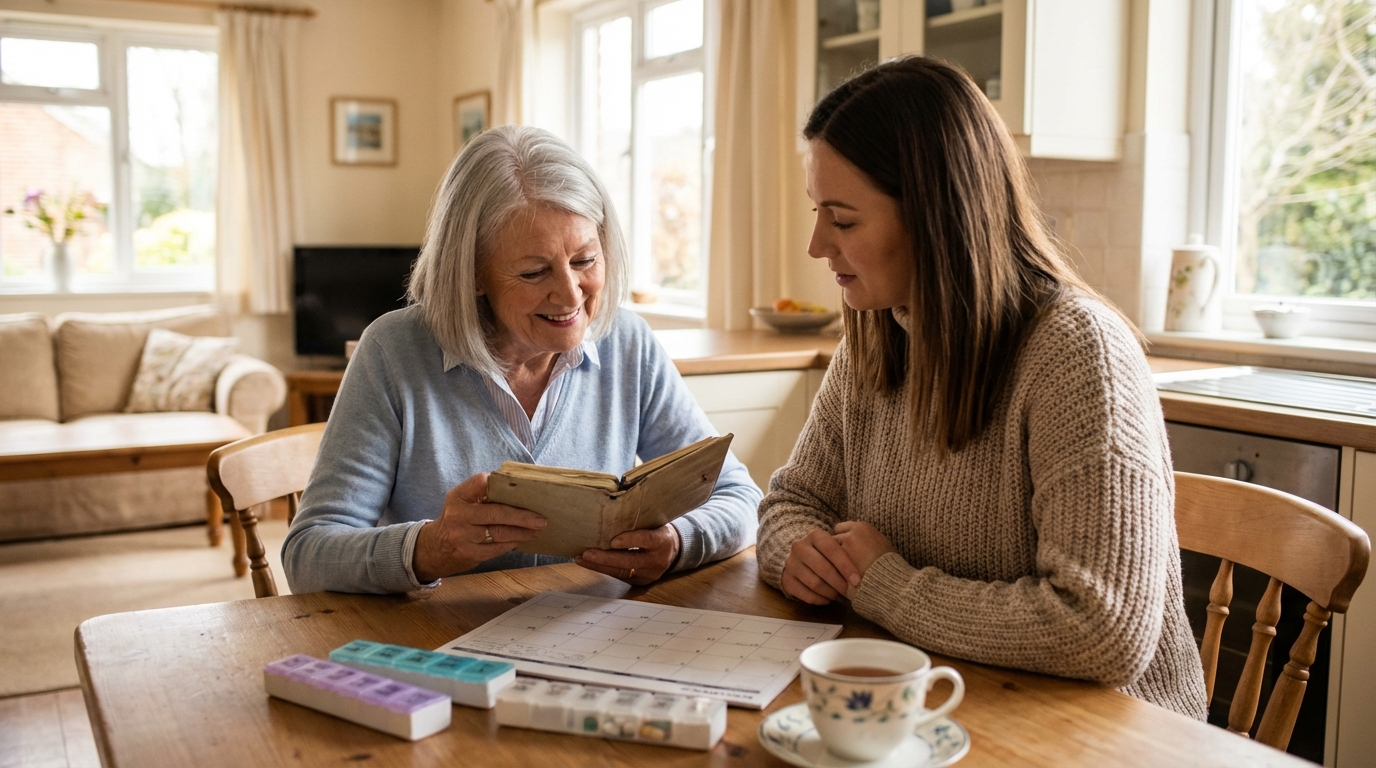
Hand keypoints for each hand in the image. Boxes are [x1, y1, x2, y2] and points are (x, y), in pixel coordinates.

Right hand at [412, 473, 547, 582]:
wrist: (432, 549)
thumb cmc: (456, 520)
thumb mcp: (461, 502)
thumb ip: (482, 495)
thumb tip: (520, 494)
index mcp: (458, 496)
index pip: (482, 482)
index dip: (502, 484)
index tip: (523, 489)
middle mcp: (458, 514)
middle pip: (497, 513)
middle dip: (522, 516)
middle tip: (540, 519)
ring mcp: (463, 536)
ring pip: (500, 533)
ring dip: (522, 532)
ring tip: (537, 530)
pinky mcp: (468, 553)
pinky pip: (497, 548)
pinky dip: (511, 543)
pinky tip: (521, 540)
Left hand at [575, 524, 680, 585]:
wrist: (673, 549)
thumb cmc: (658, 530)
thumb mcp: (654, 522)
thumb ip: (637, 522)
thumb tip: (610, 514)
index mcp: (663, 541)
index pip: (646, 540)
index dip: (630, 540)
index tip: (612, 541)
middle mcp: (657, 560)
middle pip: (630, 561)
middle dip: (606, 558)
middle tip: (587, 554)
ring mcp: (648, 574)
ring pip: (621, 572)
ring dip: (599, 566)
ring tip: (581, 559)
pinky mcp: (640, 581)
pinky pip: (619, 576)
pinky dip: (603, 569)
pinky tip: (589, 563)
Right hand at [779, 528, 860, 604]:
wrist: (801, 559)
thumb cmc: (828, 554)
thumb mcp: (836, 545)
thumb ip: (847, 549)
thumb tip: (867, 564)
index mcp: (815, 535)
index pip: (832, 549)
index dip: (845, 566)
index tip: (857, 580)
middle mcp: (800, 547)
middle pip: (822, 568)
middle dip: (840, 583)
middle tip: (851, 593)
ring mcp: (791, 563)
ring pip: (815, 583)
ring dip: (831, 593)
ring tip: (842, 597)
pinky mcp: (786, 580)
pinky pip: (806, 594)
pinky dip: (820, 599)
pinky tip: (829, 599)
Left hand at [833, 521, 896, 597]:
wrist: (890, 583)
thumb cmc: (890, 567)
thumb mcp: (882, 545)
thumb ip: (867, 539)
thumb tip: (858, 541)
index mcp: (862, 527)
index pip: (841, 529)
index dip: (842, 540)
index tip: (846, 550)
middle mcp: (851, 534)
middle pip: (833, 540)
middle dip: (836, 551)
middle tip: (841, 563)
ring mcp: (843, 549)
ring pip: (829, 554)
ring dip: (832, 561)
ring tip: (842, 572)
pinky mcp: (838, 565)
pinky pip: (829, 566)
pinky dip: (832, 572)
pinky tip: (841, 579)